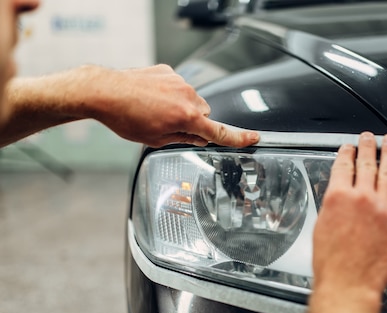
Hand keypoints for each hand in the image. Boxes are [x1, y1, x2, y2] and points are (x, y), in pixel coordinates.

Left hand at [88, 65, 258, 147]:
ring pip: (192, 100)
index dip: (238, 137)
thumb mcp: (156, 139)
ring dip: (181, 107)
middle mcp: (188, 97)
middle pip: (204, 114)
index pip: (219, 132)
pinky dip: (170, 94)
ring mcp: (179, 82)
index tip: (254, 138)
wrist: (104, 92)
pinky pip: (179, 86)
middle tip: (170, 127)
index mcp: (186, 117)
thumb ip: (183, 139)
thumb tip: (199, 138)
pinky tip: (151, 98)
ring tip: (155, 111)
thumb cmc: (125, 117)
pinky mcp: (169, 71)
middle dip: (193, 122)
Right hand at [312, 132, 386, 301]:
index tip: (349, 146)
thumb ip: (333, 205)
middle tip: (369, 137)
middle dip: (368, 145)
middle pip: (367, 162)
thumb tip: (340, 193)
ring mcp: (382, 207)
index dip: (347, 152)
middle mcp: (361, 197)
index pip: (344, 165)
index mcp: (338, 197)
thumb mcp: (322, 226)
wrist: (349, 284)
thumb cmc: (332, 263)